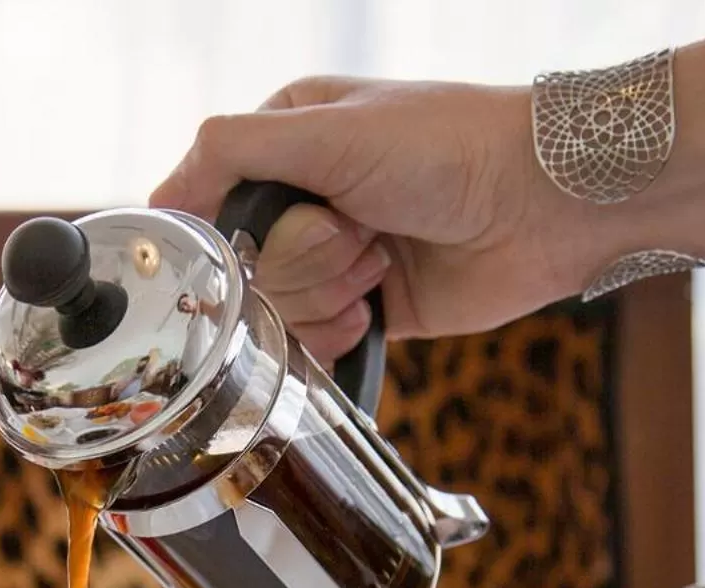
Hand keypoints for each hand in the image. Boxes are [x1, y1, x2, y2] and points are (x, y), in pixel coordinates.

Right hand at [152, 77, 593, 361]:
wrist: (544, 204)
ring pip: (276, 309)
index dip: (227, 228)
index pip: (206, 200)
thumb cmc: (447, 146)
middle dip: (300, 257)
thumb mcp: (326, 126)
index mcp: (285, 139)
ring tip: (381, 258)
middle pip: (242, 265)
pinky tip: (378, 304)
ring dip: (329, 290)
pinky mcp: (366, 307)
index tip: (264, 226)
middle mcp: (304, 198)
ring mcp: (335, 256)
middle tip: (356, 229)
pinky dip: (341, 331)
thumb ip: (230, 150)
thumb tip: (160, 201)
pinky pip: (313, 344)